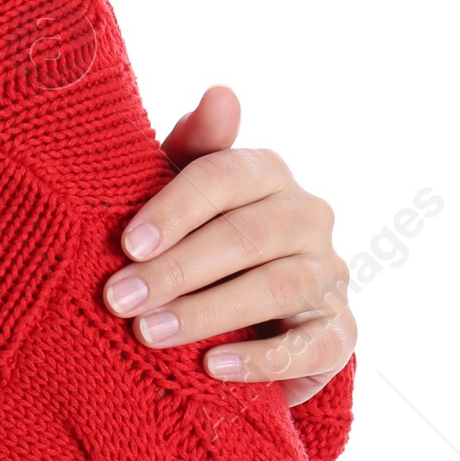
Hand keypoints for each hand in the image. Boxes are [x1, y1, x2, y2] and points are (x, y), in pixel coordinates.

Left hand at [102, 84, 354, 405]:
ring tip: (150, 334)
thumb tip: (221, 92)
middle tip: (119, 299)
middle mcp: (307, 214)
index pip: (224, 176)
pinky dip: (261, 359)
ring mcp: (330, 273)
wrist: (256, 308)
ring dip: (207, 312)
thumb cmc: (202, 230)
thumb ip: (195, 144)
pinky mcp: (341, 331)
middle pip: (244, 236)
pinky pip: (310, 346)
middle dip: (176, 270)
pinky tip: (214, 368)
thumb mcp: (186, 187)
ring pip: (275, 288)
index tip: (126, 245)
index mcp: (267, 171)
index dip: (174, 209)